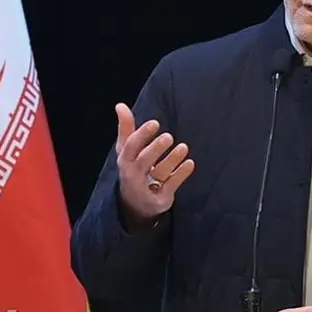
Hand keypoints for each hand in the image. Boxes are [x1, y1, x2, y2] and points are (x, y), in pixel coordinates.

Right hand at [115, 103, 194, 224]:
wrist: (134, 205)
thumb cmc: (132, 168)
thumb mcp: (126, 150)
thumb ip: (126, 128)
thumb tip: (120, 105)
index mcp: (125, 160)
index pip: (130, 147)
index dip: (142, 135)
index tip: (155, 123)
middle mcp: (133, 175)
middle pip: (143, 161)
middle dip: (155, 149)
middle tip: (168, 136)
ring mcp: (146, 188)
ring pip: (159, 173)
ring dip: (172, 160)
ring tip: (183, 147)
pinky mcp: (160, 199)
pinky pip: (171, 186)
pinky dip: (180, 175)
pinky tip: (190, 163)